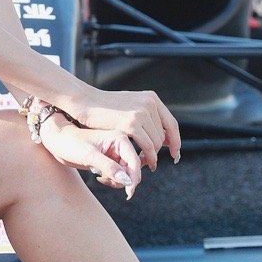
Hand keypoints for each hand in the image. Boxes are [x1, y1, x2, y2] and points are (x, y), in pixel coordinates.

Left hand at [40, 119, 145, 198]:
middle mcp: (120, 145)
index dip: (134, 177)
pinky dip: (111, 180)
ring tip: (101, 179)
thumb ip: (109, 167)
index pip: (134, 160)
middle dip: (123, 180)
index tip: (128, 192)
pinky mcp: (109, 161)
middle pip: (132, 169)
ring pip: (125, 174)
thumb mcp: (89, 156)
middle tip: (107, 182)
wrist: (58, 141)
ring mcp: (115, 154)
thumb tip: (127, 181)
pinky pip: (117, 175)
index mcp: (120, 139)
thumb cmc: (71, 143)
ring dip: (116, 181)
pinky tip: (99, 178)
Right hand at [60, 88, 180, 165]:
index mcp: (151, 98)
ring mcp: (141, 113)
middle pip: (164, 136)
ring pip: (157, 143)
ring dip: (152, 156)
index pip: (171, 124)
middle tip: (151, 161)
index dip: (175, 141)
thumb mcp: (130, 106)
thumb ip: (146, 116)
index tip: (175, 154)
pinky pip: (147, 147)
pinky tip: (141, 161)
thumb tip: (164, 135)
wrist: (85, 101)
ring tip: (145, 163)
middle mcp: (149, 103)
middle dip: (160, 151)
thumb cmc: (104, 107)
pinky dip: (147, 157)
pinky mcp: (131, 123)